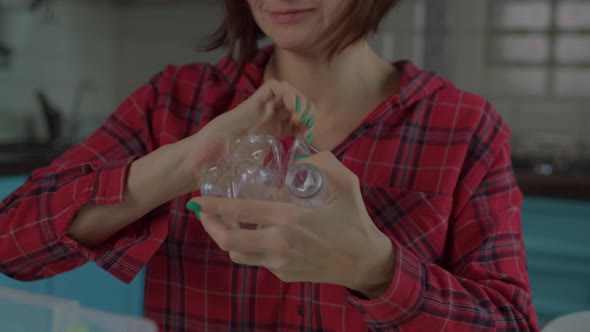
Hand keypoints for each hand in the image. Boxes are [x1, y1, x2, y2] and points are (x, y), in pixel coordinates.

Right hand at [180, 79, 315, 181]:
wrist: (205, 161)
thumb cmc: (226, 169)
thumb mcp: (259, 170)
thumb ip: (272, 172)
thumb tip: (290, 197)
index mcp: (271, 130)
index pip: (296, 119)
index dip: (307, 124)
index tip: (309, 137)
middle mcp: (267, 117)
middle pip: (295, 103)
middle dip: (307, 110)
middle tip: (307, 125)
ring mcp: (260, 109)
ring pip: (288, 91)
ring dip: (300, 100)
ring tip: (301, 116)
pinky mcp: (252, 102)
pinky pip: (274, 86)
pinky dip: (288, 92)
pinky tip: (291, 108)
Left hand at [188, 152, 395, 297]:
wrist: (365, 261)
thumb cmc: (354, 221)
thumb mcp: (345, 184)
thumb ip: (322, 161)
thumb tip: (302, 150)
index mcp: (288, 218)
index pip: (240, 210)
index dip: (213, 205)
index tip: (197, 200)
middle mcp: (278, 243)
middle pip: (228, 239)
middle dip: (209, 226)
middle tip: (204, 214)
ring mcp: (280, 263)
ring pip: (238, 254)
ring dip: (228, 238)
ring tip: (228, 223)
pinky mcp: (284, 275)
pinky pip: (258, 261)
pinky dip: (251, 247)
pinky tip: (258, 234)